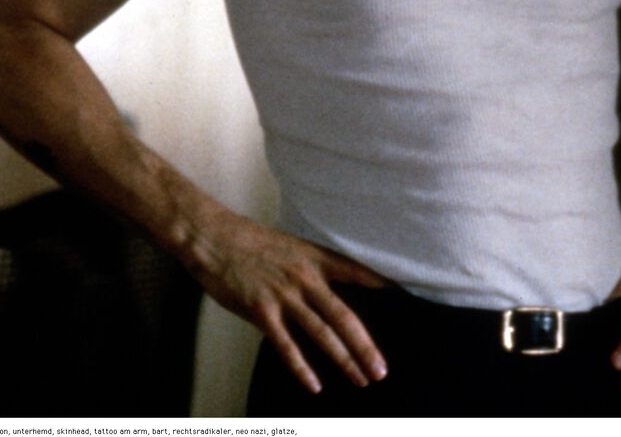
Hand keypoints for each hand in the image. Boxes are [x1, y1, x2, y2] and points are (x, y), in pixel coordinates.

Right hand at [186, 210, 391, 393]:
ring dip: (344, 360)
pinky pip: (287, 345)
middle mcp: (305, 277)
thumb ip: (309, 269)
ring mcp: (284, 294)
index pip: (358, 272)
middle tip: (381, 371)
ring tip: (360, 380)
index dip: (384, 285)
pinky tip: (315, 385)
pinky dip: (302, 368)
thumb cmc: (249, 243)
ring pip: (322, 334)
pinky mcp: (262, 310)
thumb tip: (327, 291)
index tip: (407, 300)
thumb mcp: (289, 248)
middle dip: (366, 347)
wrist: (213, 237)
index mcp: (315, 258)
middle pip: (345, 317)